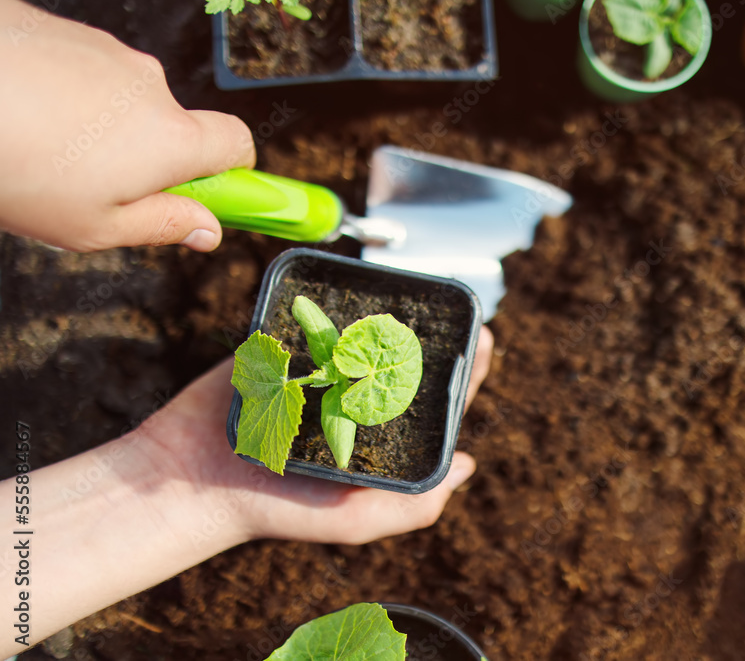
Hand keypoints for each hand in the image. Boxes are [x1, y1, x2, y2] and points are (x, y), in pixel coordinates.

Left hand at [0, 0, 253, 251]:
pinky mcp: (63, 31)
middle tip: (92, 187)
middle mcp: (150, 86)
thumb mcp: (92, 227)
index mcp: (169, 138)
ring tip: (40, 151)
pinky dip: (62, 95)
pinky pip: (80, 71)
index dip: (234, 168)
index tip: (213, 190)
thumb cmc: (12, 167)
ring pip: (121, 100)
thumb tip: (207, 231)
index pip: (237, 143)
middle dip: (145, 156)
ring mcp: (106, 53)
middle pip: (171, 125)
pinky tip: (21, 116)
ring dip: (98, 127)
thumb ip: (162, 226)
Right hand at [2, 326, 492, 654]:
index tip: (485, 341)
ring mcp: (320, 376)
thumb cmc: (277, 509)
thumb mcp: (356, 519)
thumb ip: (413, 506)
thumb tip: (467, 465)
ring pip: (366, 339)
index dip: (462, 375)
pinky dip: (341, 305)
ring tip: (424, 295)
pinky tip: (370, 290)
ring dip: (395, 318)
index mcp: (376, 442)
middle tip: (459, 310)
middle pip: (405, 364)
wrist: (194, 479)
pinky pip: (318, 321)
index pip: (431, 406)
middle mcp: (354, 406)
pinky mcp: (285, 351)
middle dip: (436, 337)